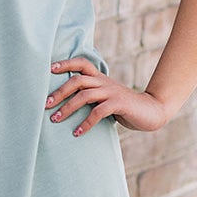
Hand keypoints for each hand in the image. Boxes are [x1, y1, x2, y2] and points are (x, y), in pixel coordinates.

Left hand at [45, 57, 169, 135]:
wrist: (151, 112)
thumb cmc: (124, 107)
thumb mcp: (106, 98)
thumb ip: (91, 97)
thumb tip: (65, 105)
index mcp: (100, 78)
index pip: (82, 63)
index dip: (66, 63)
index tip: (49, 69)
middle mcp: (104, 82)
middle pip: (77, 80)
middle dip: (59, 92)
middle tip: (45, 105)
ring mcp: (112, 92)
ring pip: (84, 95)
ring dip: (67, 108)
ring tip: (55, 120)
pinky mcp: (119, 104)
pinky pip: (98, 112)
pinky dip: (85, 123)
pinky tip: (77, 133)